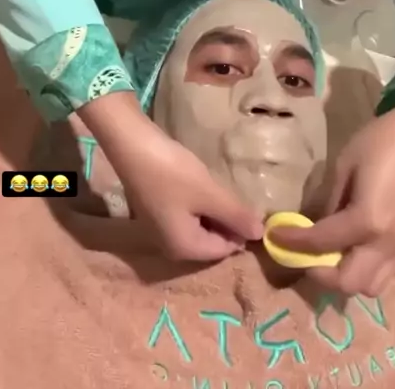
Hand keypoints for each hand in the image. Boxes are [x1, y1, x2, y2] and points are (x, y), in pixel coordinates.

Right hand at [79, 91, 262, 260]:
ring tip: (217, 187)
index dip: (241, 228)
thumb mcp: (210, 194)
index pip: (225, 249)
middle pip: (211, 240)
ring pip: (200, 225)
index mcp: (184, 249)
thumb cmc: (172, 172)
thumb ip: (237, 216)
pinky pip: (187, 215)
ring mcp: (160, 229)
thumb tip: (262, 234)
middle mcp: (170, 246)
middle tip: (232, 192)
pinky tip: (200, 184)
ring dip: (212, 209)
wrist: (131, 145)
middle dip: (226, 219)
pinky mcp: (156, 212)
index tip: (248, 202)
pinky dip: (198, 203)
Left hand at [268, 86, 394, 295]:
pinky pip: (384, 271)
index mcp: (367, 221)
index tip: (272, 237)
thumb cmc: (381, 141)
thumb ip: (328, 202)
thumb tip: (311, 225)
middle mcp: (386, 243)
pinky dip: (362, 267)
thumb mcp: (345, 166)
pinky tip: (350, 244)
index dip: (292, 242)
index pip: (321, 243)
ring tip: (329, 251)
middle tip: (304, 253)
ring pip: (370, 286)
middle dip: (320, 274)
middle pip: (348, 283)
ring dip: (344, 276)